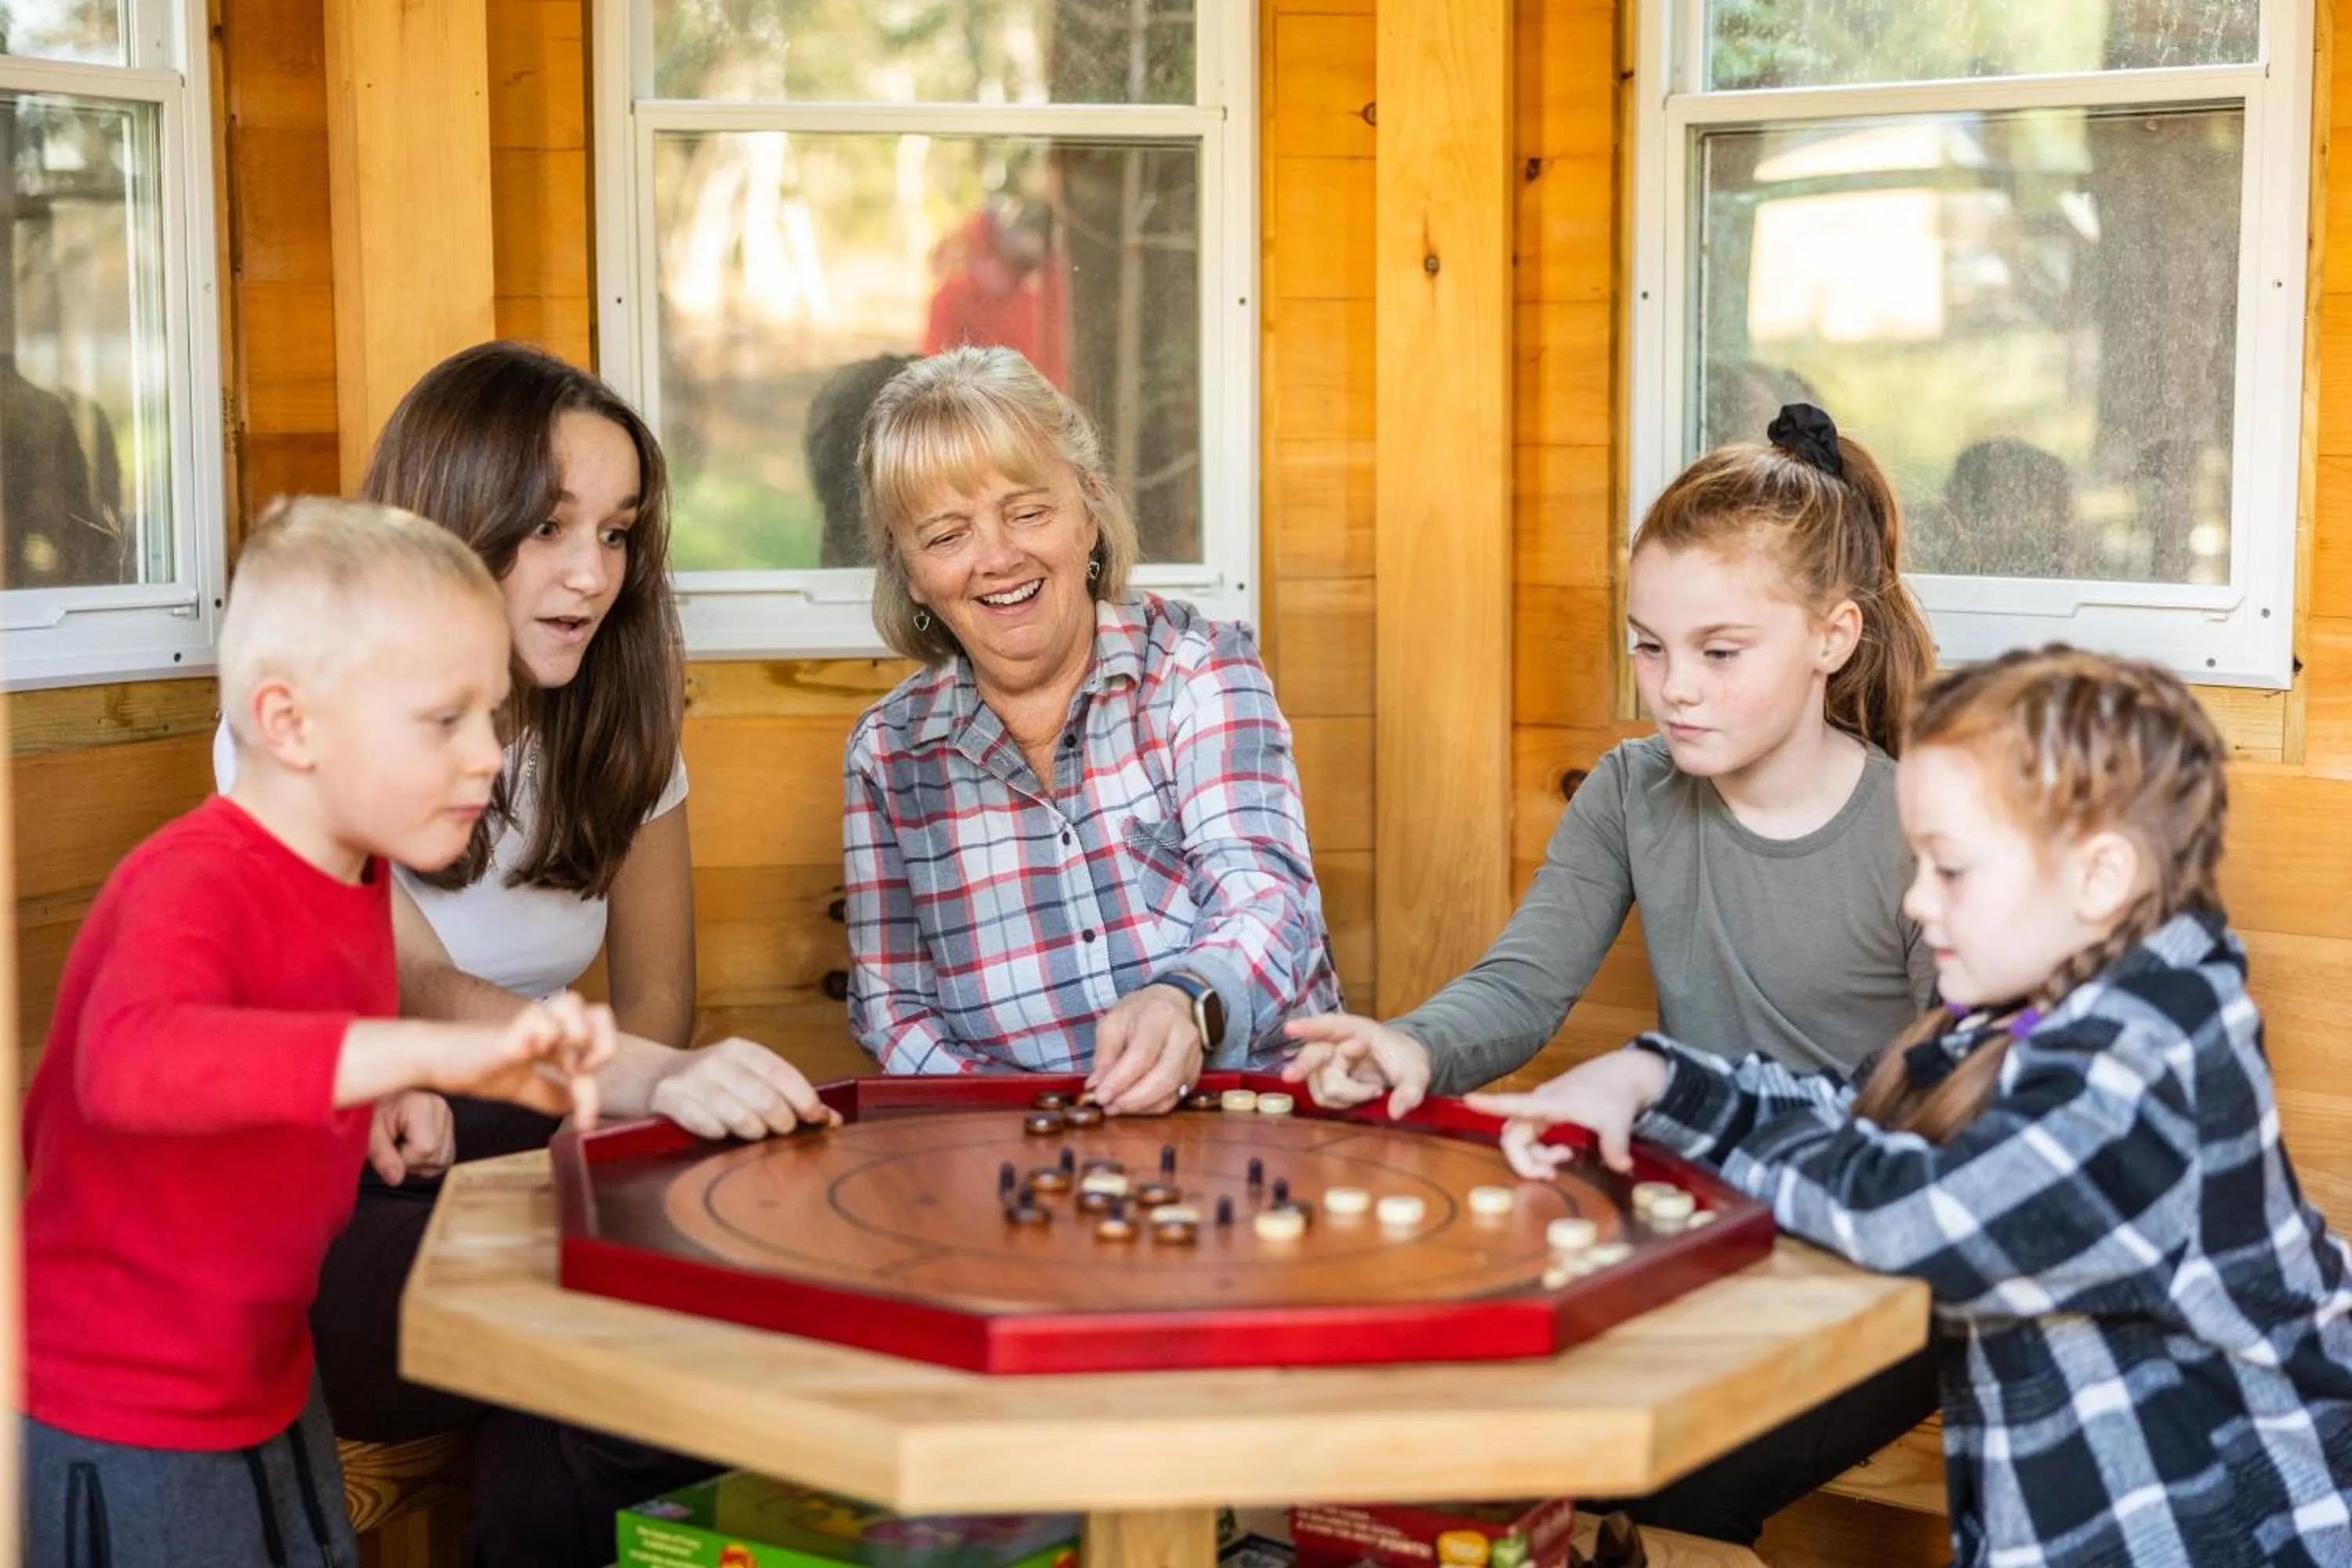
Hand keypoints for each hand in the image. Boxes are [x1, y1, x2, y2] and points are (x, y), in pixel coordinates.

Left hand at [367, 1090, 452, 1185]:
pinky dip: (428, 1160)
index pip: (425, 1149)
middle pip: (437, 1156)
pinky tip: (411, 1148)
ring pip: (443, 1159)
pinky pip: (445, 1156)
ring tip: (401, 1146)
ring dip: (420, 1163)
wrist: (374, 1091)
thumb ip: (383, 1157)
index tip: (387, 1148)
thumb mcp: (369, 1134)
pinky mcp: (447, 1126)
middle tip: (392, 1146)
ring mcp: (447, 1117)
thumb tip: (396, 1180)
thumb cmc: (369, 1110)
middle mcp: (441, 1109)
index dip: (403, 1158)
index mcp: (423, 1105)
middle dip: (412, 1162)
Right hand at [429, 991, 618, 1130]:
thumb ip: (547, 1092)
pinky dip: (546, 1038)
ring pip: (574, 1005)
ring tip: (565, 1065)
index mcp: (552, 1039)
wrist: (431, 1060)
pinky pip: (540, 1022)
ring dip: (578, 1037)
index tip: (584, 1123)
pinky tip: (533, 1058)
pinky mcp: (508, 1031)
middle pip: (600, 1013)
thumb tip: (572, 1106)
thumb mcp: (519, 1085)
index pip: (594, 1048)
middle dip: (604, 1046)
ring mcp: (528, 1024)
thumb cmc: (472, 1066)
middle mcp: (546, 1026)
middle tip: (581, 1074)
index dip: (595, 1089)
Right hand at [648, 1038, 839, 1140]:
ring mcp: (691, 1079)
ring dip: (753, 1132)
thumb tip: (832, 1119)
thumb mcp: (744, 1077)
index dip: (804, 1097)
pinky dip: (719, 1134)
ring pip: (738, 1115)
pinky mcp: (669, 1098)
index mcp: (741, 1050)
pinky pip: (705, 1125)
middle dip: (782, 1122)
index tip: (819, 1118)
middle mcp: (717, 1060)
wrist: (647, 1076)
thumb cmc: (709, 1084)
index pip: (781, 1072)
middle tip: (782, 1132)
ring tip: (754, 1134)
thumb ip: (785, 1095)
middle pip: (764, 1099)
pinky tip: (721, 1134)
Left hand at [1087, 985, 1204, 1115]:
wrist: (1171, 1004)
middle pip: (1163, 1078)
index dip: (1120, 1080)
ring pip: (1171, 1092)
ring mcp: (1194, 1056)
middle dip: (1133, 1099)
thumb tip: (1097, 1086)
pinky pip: (1174, 1098)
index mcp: (1160, 1016)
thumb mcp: (1113, 1022)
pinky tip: (1133, 1104)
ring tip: (1116, 1107)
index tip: (1100, 1096)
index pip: (1142, 1054)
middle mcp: (1184, 1036)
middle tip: (1108, 1106)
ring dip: (1141, 1106)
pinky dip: (1151, 1107)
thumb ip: (1104, 1054)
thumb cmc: (1139, 1013)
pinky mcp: (1195, 1073)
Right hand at [1279, 1013, 1431, 1118]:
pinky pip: (1323, 1096)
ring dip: (1345, 1095)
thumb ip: (1410, 1091)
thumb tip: (1395, 1112)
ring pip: (1320, 1084)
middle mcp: (1337, 1043)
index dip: (1310, 1026)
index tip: (1290, 1028)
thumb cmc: (1406, 1059)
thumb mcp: (1417, 1073)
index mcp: (1359, 1030)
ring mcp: (1329, 1062)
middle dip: (1301, 1065)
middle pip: (1312, 1054)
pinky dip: (1342, 1103)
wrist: (1404, 1065)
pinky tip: (1361, 1097)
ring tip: (1373, 1092)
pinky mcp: (1326, 1079)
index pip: (1331, 1025)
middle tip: (1289, 1077)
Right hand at [1463, 1049, 1670, 1175]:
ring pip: (1518, 1138)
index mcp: (1552, 1102)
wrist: (1621, 1075)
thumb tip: (1624, 1168)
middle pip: (1511, 1135)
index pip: (1515, 1103)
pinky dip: (1540, 1152)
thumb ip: (1616, 1146)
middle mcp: (1539, 1104)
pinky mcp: (1545, 1113)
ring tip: (1564, 1159)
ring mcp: (1540, 1108)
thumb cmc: (1615, 1093)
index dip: (1490, 1104)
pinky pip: (1528, 1136)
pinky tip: (1563, 1152)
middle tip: (1550, 1176)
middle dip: (1524, 1161)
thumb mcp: (1618, 1121)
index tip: (1468, 1100)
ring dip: (1534, 1158)